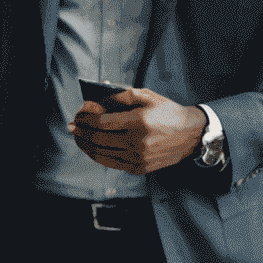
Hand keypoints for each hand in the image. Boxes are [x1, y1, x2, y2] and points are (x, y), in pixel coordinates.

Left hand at [69, 89, 207, 174]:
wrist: (190, 135)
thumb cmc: (167, 112)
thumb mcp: (147, 96)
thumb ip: (121, 95)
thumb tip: (97, 99)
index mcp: (138, 122)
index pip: (101, 123)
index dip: (85, 119)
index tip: (78, 114)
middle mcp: (137, 142)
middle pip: (97, 139)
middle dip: (80, 132)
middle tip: (72, 126)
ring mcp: (138, 158)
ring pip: (101, 154)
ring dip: (85, 145)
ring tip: (77, 137)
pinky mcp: (139, 168)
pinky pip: (111, 163)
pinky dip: (97, 155)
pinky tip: (91, 148)